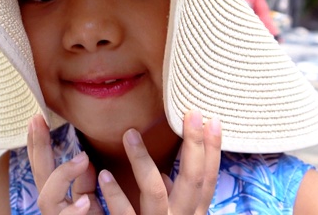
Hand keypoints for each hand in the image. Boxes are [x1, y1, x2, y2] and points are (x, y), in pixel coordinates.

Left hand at [28, 111, 220, 214]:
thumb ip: (172, 196)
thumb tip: (170, 172)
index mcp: (193, 213)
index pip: (208, 178)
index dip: (212, 150)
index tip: (212, 119)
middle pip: (193, 180)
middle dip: (194, 145)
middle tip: (191, 113)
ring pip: (154, 192)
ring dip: (142, 161)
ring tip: (129, 134)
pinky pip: (124, 214)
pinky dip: (115, 194)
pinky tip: (105, 174)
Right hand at [28, 115, 104, 213]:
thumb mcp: (91, 203)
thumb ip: (85, 185)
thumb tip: (82, 158)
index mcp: (58, 201)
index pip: (43, 169)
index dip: (38, 146)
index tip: (37, 119)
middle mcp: (54, 210)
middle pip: (41, 177)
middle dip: (39, 148)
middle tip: (39, 120)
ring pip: (47, 200)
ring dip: (62, 175)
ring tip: (83, 158)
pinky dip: (74, 212)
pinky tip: (84, 201)